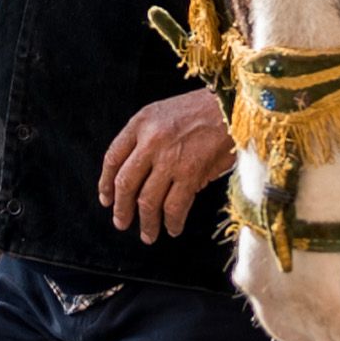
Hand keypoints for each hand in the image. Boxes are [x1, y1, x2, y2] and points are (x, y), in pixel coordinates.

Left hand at [99, 91, 232, 239]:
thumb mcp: (164, 112)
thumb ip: (147, 141)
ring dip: (146, 223)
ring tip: (148, 235)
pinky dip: (172, 222)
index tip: (106, 199)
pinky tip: (173, 229)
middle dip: (121, 209)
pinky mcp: (190, 173)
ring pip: (147, 200)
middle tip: (121, 222)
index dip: (106, 183)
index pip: (113, 158)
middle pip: (125, 183)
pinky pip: (175, 206)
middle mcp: (150, 141)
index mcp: (140, 123)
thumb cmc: (203, 108)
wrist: (233, 105)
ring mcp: (169, 159)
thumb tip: (143, 179)